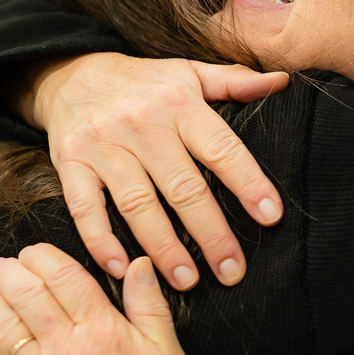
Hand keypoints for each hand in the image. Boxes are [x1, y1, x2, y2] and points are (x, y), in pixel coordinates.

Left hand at [0, 244, 203, 354]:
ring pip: (3, 325)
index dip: (43, 256)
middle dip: (10, 271)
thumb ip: (150, 306)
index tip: (34, 250)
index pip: (64, 277)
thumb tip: (140, 264)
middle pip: (26, 295)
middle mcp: (67, 351)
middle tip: (4, 262)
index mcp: (106, 332)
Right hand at [29, 53, 288, 288]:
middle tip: (233, 271)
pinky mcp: (70, 164)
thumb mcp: (190, 73)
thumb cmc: (145, 83)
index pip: (221, 148)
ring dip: (164, 247)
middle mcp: (141, 125)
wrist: (71, 74)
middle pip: (183, 188)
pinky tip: (124, 269)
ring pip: (138, 205)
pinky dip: (102, 241)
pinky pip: (85, 208)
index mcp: (179, 105)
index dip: (248, 183)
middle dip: (211, 234)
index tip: (271, 216)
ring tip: (188, 281)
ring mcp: (102, 146)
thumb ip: (235, 81)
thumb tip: (283, 81)